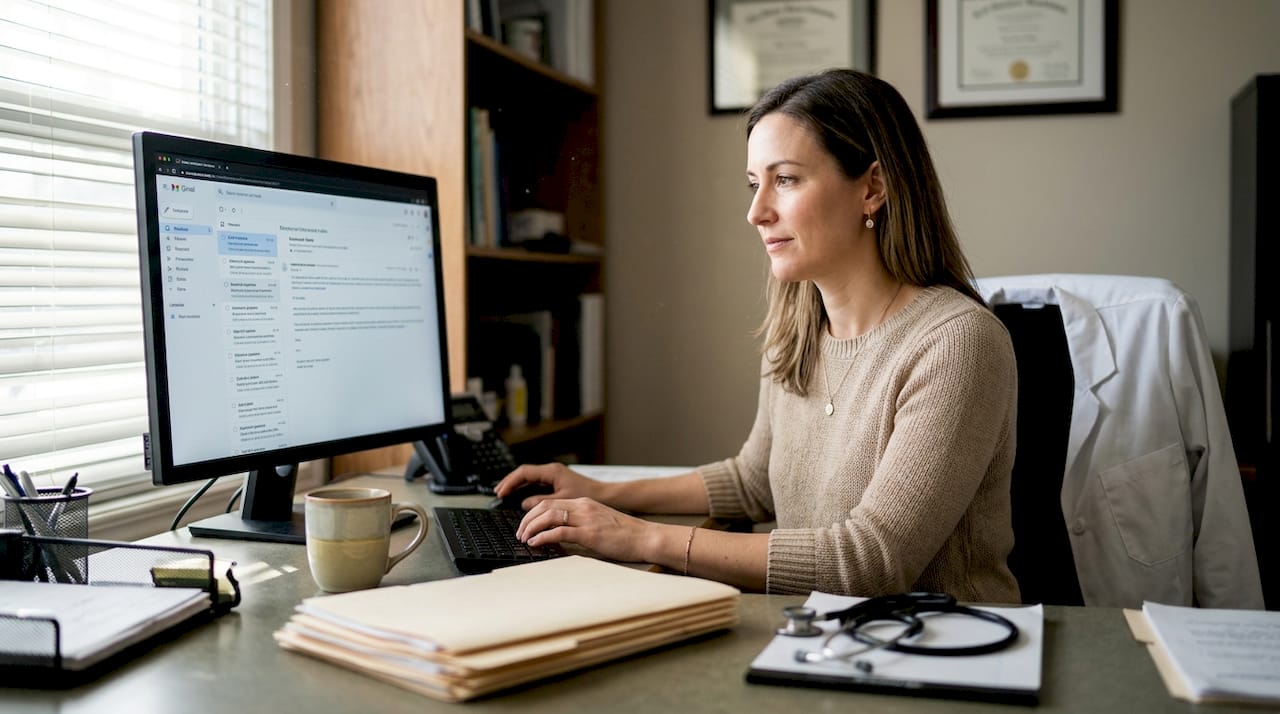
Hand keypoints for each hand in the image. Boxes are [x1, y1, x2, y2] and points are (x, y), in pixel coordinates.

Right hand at [494, 462, 598, 508]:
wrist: (604, 494)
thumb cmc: (586, 495)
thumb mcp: (562, 501)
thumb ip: (542, 501)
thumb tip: (524, 503)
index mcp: (551, 471)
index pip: (524, 472)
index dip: (510, 482)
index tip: (501, 492)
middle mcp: (551, 470)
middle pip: (524, 473)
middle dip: (510, 482)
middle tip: (498, 492)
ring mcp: (553, 474)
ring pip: (529, 476)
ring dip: (516, 484)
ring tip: (504, 493)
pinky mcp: (556, 480)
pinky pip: (535, 481)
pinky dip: (525, 487)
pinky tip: (519, 495)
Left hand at [516, 497, 659, 563]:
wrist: (646, 537)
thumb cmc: (626, 535)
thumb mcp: (599, 524)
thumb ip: (580, 525)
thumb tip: (559, 536)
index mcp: (584, 504)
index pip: (551, 502)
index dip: (533, 512)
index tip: (525, 524)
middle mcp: (583, 507)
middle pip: (545, 506)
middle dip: (527, 519)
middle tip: (520, 533)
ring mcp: (586, 519)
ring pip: (548, 516)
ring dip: (531, 528)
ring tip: (524, 538)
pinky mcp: (589, 533)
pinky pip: (559, 532)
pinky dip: (543, 537)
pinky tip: (536, 543)